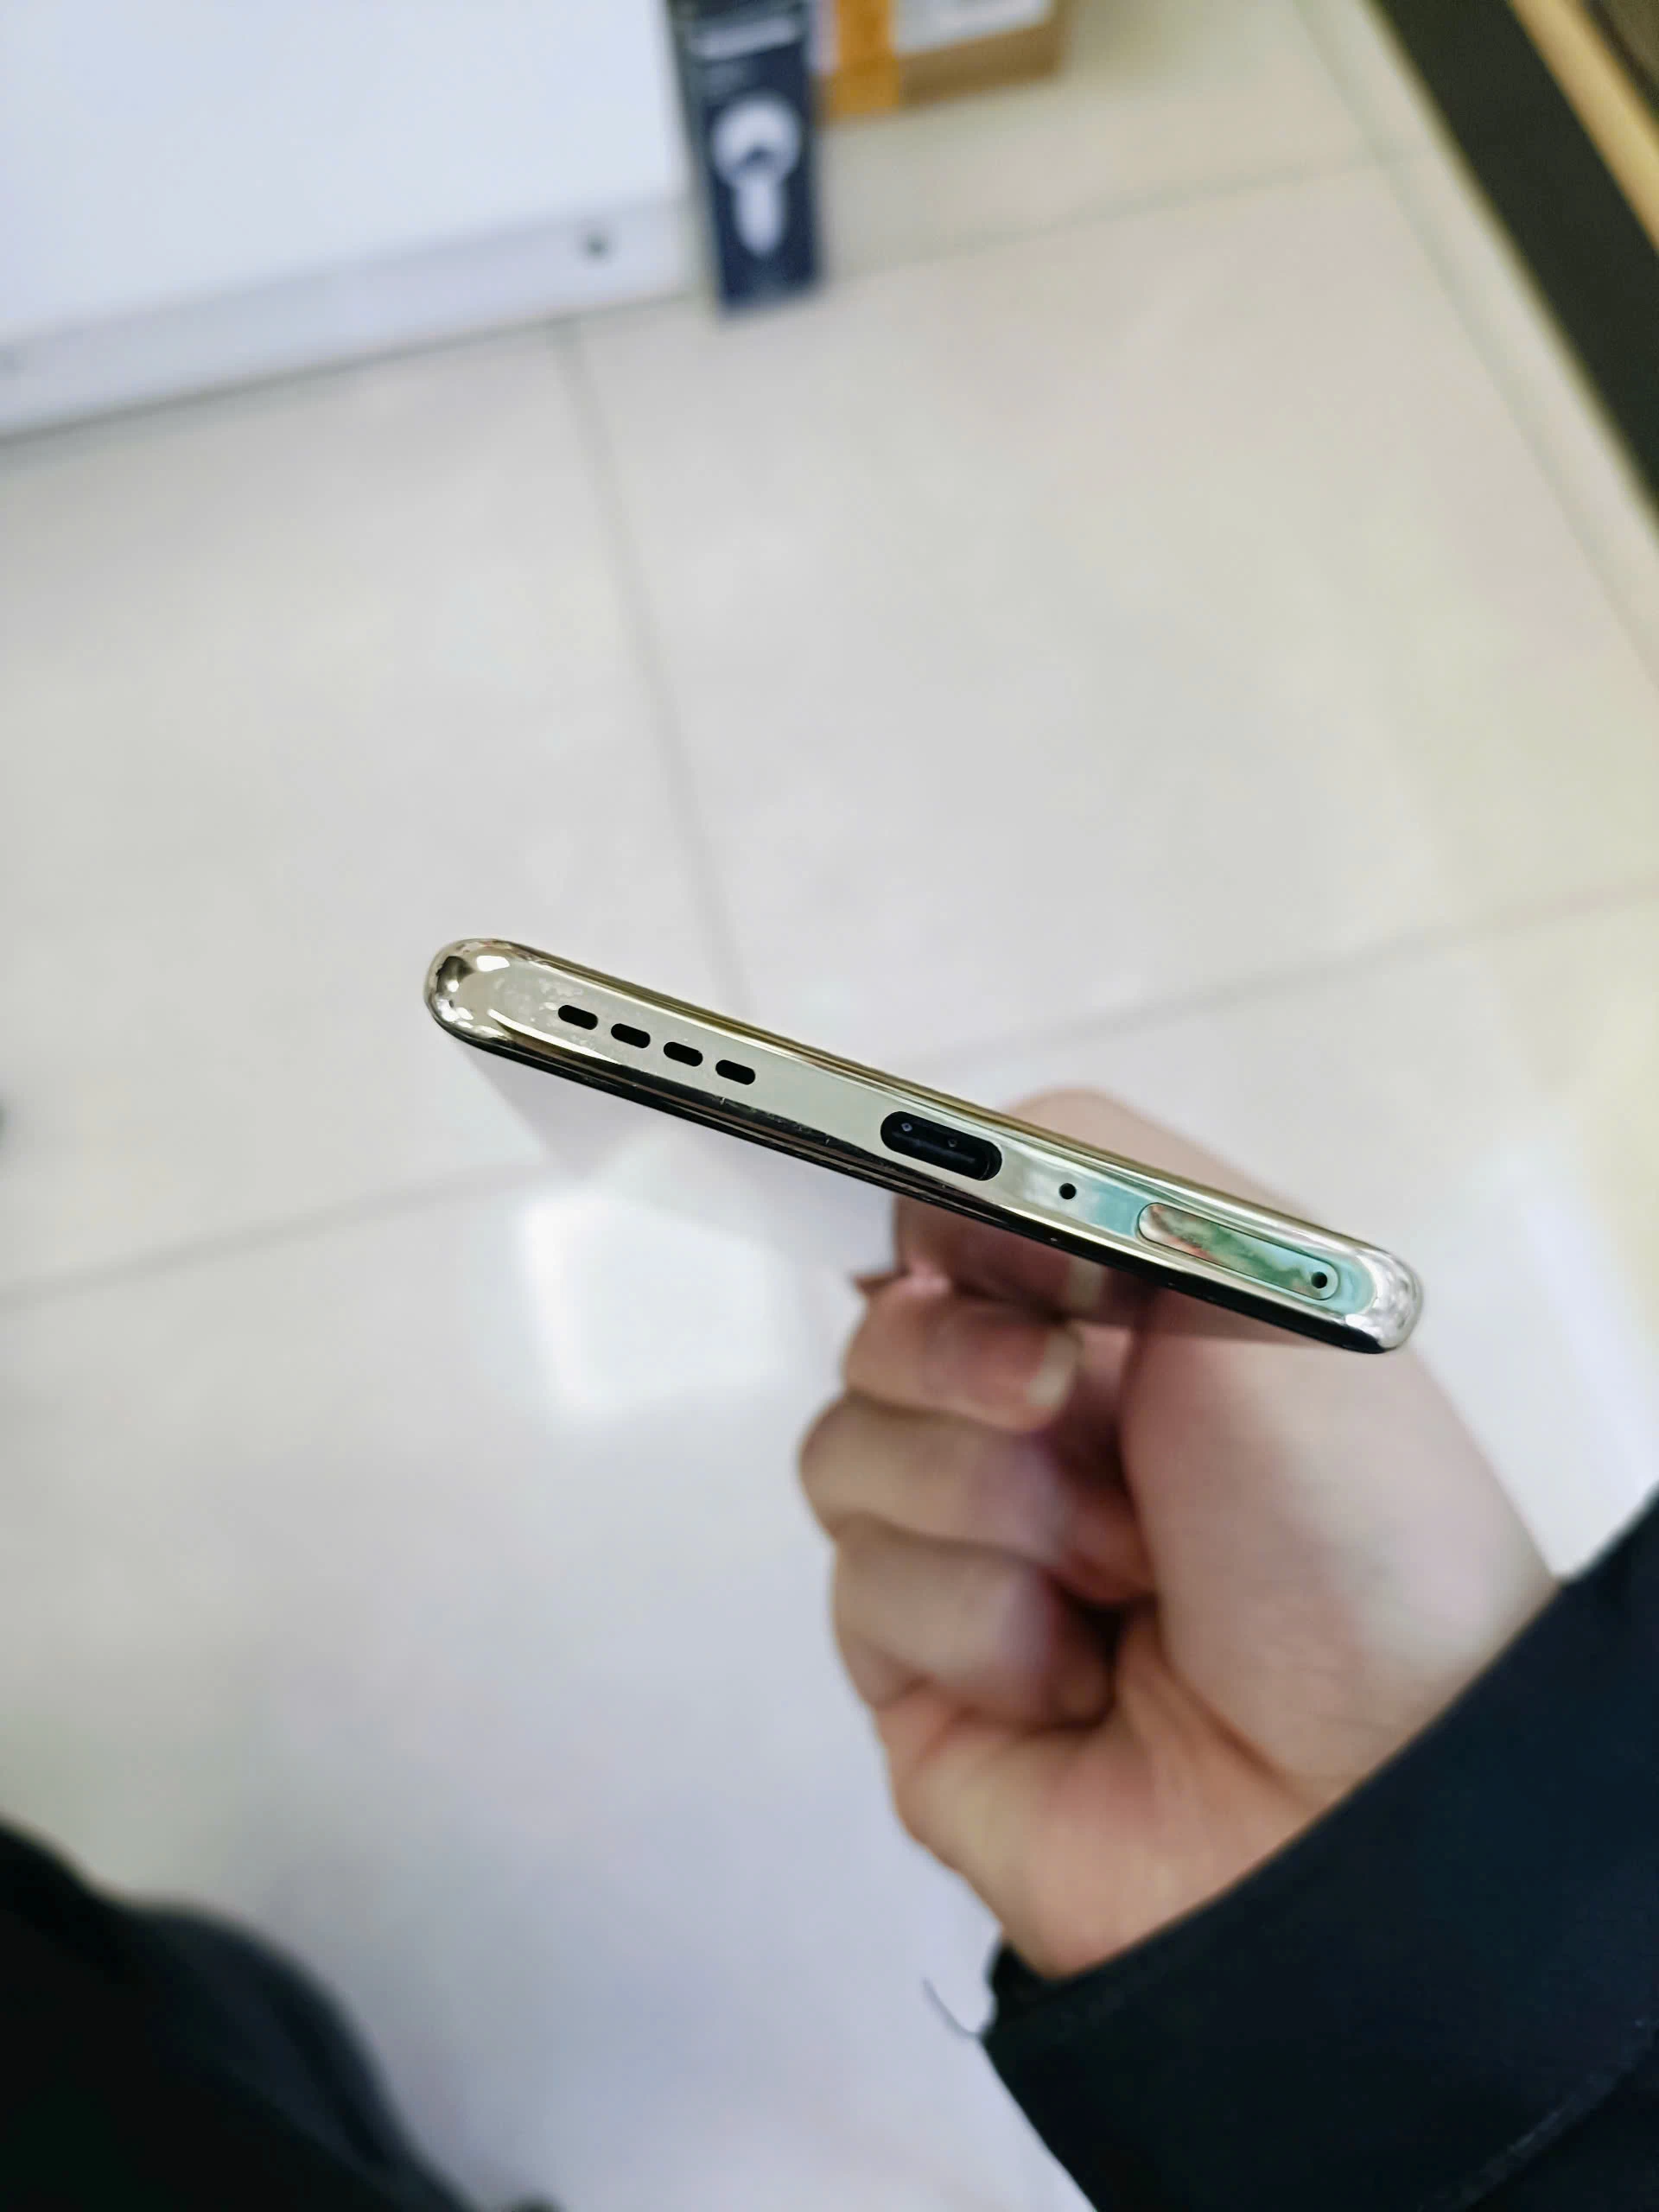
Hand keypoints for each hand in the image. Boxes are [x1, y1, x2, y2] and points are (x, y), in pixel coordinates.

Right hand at [799, 1091, 1553, 1980]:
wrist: (1371, 1798)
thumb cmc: (1355, 1533)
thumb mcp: (1261, 1276)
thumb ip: (1083, 1166)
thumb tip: (926, 1184)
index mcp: (1123, 1322)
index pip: (950, 1225)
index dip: (931, 1230)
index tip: (958, 1251)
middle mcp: (1043, 1429)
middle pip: (878, 1333)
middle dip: (963, 1368)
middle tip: (1062, 1406)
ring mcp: (978, 1552)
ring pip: (846, 1455)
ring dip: (988, 1508)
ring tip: (1115, 1579)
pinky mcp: (927, 1676)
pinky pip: (861, 1591)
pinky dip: (979, 1625)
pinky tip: (1078, 1678)